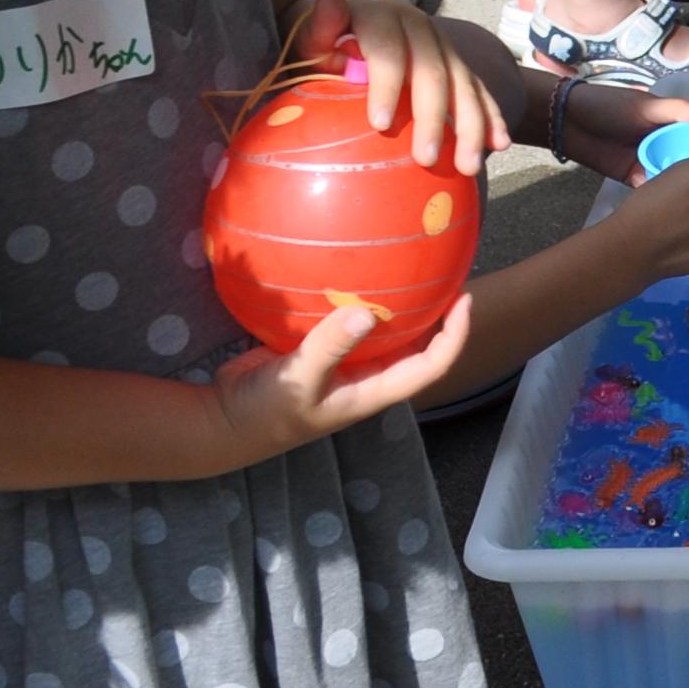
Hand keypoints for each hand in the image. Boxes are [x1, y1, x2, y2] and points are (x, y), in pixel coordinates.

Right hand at [212, 294, 476, 461]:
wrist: (224, 421)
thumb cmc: (265, 411)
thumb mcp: (299, 378)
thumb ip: (331, 346)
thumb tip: (367, 312)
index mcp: (373, 391)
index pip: (431, 365)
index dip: (455, 335)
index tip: (464, 299)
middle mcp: (367, 378)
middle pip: (419, 347)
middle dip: (438, 315)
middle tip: (446, 272)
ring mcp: (346, 366)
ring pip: (387, 335)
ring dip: (402, 308)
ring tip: (413, 267)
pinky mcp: (322, 352)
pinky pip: (351, 325)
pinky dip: (361, 303)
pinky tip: (358, 275)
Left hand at [295, 0, 492, 175]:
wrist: (347, 23)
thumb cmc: (323, 40)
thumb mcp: (312, 31)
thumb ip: (321, 22)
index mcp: (382, 16)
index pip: (388, 50)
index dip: (387, 85)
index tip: (380, 125)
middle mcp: (419, 26)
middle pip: (433, 72)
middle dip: (433, 117)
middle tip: (426, 158)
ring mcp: (442, 45)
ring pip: (463, 83)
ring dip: (471, 125)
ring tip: (470, 164)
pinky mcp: (456, 63)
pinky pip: (478, 90)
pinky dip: (490, 117)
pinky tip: (500, 144)